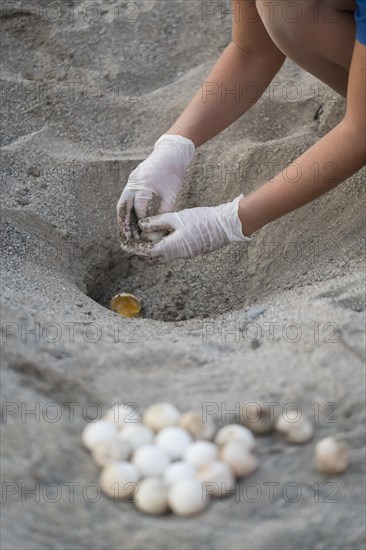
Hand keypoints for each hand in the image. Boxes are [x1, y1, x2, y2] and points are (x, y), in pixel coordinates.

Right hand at [117, 134, 194, 242]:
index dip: (141, 224)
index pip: (139, 210)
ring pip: (123, 205)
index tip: (143, 237)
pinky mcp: (132, 182)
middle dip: (124, 225)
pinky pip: (126, 199)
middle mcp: (133, 183)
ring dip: (124, 220)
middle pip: (123, 208)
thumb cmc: (174, 172)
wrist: (171, 152)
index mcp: (143, 185)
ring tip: (128, 235)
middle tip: (127, 240)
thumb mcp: (171, 194)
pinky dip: (128, 212)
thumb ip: (164, 211)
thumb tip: (157, 228)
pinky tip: (132, 223)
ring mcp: (131, 182)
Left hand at [123, 195, 251, 262]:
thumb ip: (158, 222)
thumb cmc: (201, 220)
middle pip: (152, 257)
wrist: (224, 226)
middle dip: (142, 249)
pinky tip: (163, 233)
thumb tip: (142, 226)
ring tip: (148, 234)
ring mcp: (183, 254)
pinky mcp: (189, 251)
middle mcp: (175, 255)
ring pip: (162, 255)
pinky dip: (163, 245)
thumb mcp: (176, 218)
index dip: (134, 247)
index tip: (125, 244)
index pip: (146, 251)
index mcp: (170, 247)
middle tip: (135, 237)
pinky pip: (171, 251)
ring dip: (153, 247)